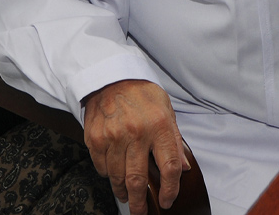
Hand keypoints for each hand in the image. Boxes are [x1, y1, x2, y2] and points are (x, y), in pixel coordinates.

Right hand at [84, 79, 189, 213]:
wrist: (112, 77)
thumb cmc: (142, 94)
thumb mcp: (166, 109)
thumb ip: (174, 139)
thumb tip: (183, 167)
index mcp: (158, 125)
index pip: (168, 167)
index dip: (170, 189)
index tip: (168, 200)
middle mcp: (136, 133)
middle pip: (138, 181)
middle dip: (140, 203)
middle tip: (141, 212)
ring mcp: (113, 137)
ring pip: (118, 178)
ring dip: (123, 191)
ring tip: (127, 195)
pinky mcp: (95, 138)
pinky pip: (101, 168)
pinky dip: (108, 175)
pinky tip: (113, 171)